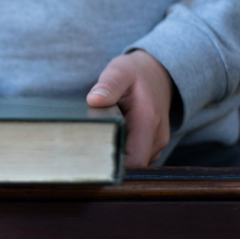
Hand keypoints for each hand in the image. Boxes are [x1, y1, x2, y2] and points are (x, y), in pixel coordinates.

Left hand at [86, 50, 172, 166]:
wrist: (158, 73)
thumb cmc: (136, 72)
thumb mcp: (120, 71)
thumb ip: (109, 85)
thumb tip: (94, 100)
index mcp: (149, 122)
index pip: (133, 161)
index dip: (111, 165)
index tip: (87, 158)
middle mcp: (157, 138)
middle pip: (131, 167)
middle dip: (107, 162)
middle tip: (82, 150)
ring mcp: (156, 144)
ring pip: (132, 164)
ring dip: (113, 157)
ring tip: (93, 141)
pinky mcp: (150, 146)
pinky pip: (134, 157)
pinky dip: (119, 152)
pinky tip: (104, 139)